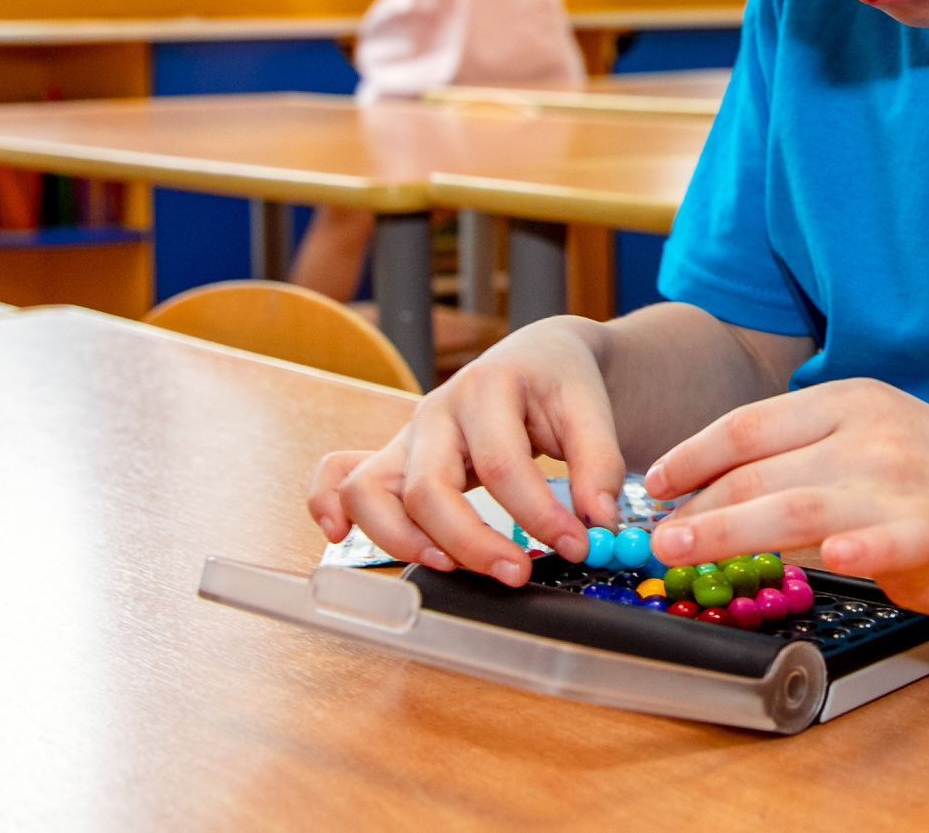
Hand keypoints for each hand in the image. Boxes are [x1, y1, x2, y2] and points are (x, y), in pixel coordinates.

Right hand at [307, 318, 628, 587]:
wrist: (539, 356)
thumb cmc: (560, 382)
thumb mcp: (592, 409)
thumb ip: (599, 463)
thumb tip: (599, 521)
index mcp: (486, 388)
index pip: (501, 466)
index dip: (538, 515)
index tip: (577, 546)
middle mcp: (435, 412)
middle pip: (429, 489)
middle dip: (471, 542)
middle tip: (518, 574)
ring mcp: (407, 435)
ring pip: (372, 491)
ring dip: (402, 540)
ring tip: (450, 567)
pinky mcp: (394, 457)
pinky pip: (338, 476)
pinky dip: (329, 506)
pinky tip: (340, 538)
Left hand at [643, 378, 928, 614]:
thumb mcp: (874, 441)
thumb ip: (808, 457)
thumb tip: (719, 487)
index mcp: (849, 404)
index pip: (748, 426)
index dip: (691, 455)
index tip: (654, 485)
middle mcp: (869, 435)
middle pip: (759, 469)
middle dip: (694, 505)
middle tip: (650, 536)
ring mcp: (902, 483)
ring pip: (796, 503)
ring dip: (730, 527)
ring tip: (682, 549)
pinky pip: (887, 539)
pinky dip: (855, 546)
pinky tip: (828, 555)